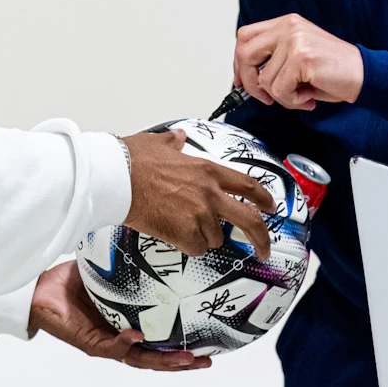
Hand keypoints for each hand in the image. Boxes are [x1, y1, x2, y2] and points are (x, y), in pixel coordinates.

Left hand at [28, 261, 211, 370]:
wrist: (39, 290)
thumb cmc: (72, 280)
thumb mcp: (108, 269)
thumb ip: (128, 261)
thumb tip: (153, 234)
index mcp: (127, 324)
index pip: (160, 339)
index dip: (182, 343)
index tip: (208, 341)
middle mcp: (119, 338)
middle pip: (157, 357)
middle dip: (182, 361)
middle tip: (207, 359)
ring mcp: (105, 343)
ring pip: (139, 360)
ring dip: (163, 362)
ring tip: (186, 359)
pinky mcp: (89, 343)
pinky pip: (111, 347)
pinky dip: (126, 344)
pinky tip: (139, 338)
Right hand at [122, 128, 276, 258]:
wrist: (116, 178)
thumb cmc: (133, 160)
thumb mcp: (158, 143)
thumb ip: (174, 143)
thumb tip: (178, 137)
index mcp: (207, 170)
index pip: (247, 185)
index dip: (263, 198)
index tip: (271, 207)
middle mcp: (210, 193)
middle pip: (250, 221)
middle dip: (261, 238)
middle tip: (264, 249)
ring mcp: (200, 214)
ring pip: (215, 237)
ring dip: (202, 236)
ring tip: (180, 224)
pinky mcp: (186, 233)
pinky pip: (195, 248)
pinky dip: (186, 245)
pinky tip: (172, 234)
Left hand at [235, 13, 363, 110]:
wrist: (365, 75)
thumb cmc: (333, 71)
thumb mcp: (297, 57)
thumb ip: (273, 60)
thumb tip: (245, 79)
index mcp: (286, 23)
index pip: (245, 36)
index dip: (239, 61)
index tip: (241, 80)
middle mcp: (288, 27)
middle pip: (245, 53)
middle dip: (249, 82)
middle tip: (265, 97)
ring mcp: (294, 40)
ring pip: (263, 79)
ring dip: (280, 97)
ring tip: (300, 95)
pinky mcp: (302, 57)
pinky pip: (279, 89)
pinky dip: (291, 101)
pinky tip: (307, 97)